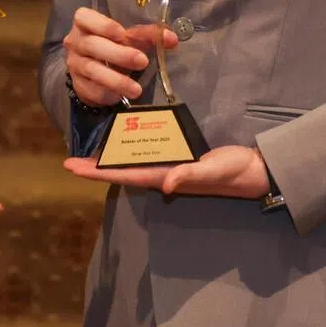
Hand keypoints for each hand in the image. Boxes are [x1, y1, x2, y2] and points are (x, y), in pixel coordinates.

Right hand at [63, 7, 176, 106]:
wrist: (95, 71)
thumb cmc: (113, 46)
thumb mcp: (129, 37)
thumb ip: (148, 35)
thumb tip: (171, 39)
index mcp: (85, 23)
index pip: (84, 17)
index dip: (103, 25)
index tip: (123, 33)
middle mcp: (75, 42)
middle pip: (92, 45)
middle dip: (118, 54)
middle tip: (142, 61)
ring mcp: (74, 64)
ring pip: (92, 70)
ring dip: (116, 79)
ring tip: (136, 89)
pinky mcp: (78, 84)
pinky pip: (91, 89)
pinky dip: (107, 92)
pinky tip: (121, 96)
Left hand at [63, 145, 269, 199]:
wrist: (255, 170)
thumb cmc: (234, 172)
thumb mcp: (213, 171)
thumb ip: (190, 175)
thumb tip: (165, 183)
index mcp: (166, 177)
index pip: (124, 174)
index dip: (97, 172)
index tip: (72, 167)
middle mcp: (163, 174)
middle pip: (121, 170)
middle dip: (96, 167)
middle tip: (69, 161)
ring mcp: (170, 167)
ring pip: (132, 163)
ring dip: (110, 160)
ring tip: (89, 154)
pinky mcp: (179, 158)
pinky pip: (148, 155)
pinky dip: (131, 150)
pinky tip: (124, 143)